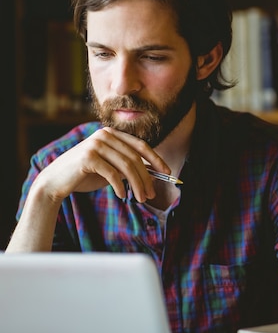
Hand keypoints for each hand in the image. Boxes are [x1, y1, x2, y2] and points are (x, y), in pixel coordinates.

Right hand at [34, 127, 169, 202]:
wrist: (55, 182)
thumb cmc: (85, 175)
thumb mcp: (111, 169)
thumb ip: (128, 167)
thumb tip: (153, 173)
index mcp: (111, 134)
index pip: (140, 145)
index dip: (156, 158)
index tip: (167, 172)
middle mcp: (104, 135)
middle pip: (135, 158)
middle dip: (146, 178)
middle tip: (151, 194)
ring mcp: (95, 144)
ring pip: (126, 166)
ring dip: (137, 185)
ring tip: (141, 199)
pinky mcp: (88, 157)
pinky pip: (112, 173)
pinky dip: (120, 187)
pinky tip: (122, 196)